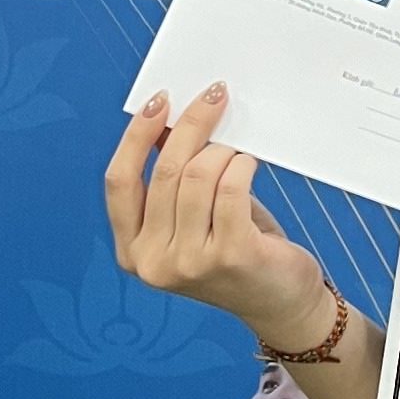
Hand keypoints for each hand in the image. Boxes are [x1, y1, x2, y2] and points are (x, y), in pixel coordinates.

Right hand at [105, 86, 340, 357]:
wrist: (281, 303)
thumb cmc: (236, 249)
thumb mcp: (193, 218)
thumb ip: (173, 178)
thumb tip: (170, 117)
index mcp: (133, 251)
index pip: (118, 182)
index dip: (135, 137)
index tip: (160, 101)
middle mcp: (154, 262)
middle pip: (164, 171)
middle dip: (191, 124)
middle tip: (215, 95)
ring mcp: (191, 263)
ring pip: (198, 176)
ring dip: (223, 149)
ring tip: (238, 146)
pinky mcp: (231, 256)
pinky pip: (231, 188)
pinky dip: (241, 165)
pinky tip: (250, 163)